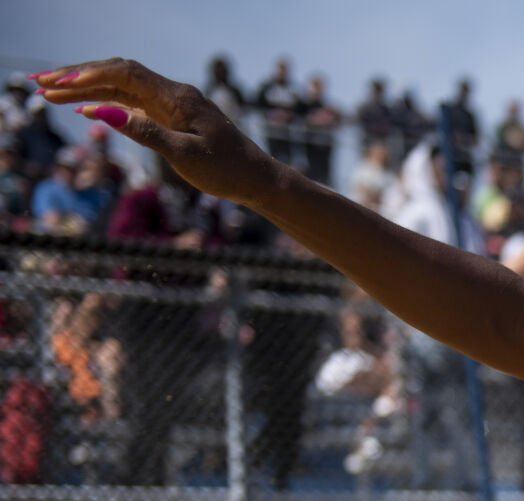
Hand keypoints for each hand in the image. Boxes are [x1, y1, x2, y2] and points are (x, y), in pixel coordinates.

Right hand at [33, 60, 279, 207]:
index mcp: (177, 98)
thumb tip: (102, 110)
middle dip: (78, 77)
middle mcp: (174, 94)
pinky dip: (107, 101)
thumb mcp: (184, 156)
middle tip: (40, 84)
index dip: (88, 75)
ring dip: (87, 88)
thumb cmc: (227, 172)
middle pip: (118, 74)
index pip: (125, 73)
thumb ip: (144, 132)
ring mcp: (173, 103)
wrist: (258, 179)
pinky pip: (133, 101)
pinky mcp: (173, 116)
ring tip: (50, 94)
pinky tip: (84, 107)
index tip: (57, 86)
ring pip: (122, 87)